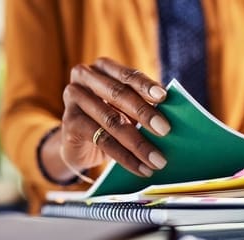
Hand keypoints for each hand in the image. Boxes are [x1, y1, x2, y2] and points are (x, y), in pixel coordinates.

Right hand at [59, 57, 169, 178]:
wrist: (80, 143)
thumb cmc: (110, 117)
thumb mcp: (126, 107)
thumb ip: (144, 105)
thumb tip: (173, 115)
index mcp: (103, 67)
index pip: (127, 75)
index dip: (145, 85)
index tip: (163, 97)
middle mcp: (84, 77)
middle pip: (118, 95)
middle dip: (144, 113)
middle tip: (165, 130)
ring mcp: (73, 99)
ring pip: (111, 121)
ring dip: (138, 143)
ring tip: (157, 159)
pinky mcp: (70, 123)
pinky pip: (102, 141)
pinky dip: (125, 157)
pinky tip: (141, 168)